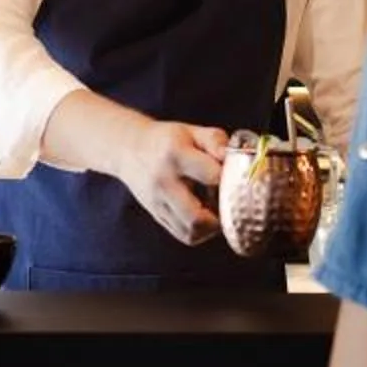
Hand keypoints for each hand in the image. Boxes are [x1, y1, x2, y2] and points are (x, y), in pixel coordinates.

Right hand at [112, 119, 228, 247]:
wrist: (128, 150)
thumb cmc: (167, 140)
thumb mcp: (192, 131)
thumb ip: (216, 141)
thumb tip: (237, 157)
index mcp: (176, 156)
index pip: (213, 176)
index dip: (232, 179)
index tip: (237, 177)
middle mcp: (164, 183)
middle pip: (197, 217)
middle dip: (221, 216)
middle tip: (229, 203)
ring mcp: (158, 203)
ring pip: (191, 233)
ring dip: (211, 227)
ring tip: (216, 208)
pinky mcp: (157, 216)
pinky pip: (184, 235)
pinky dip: (200, 231)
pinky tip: (204, 215)